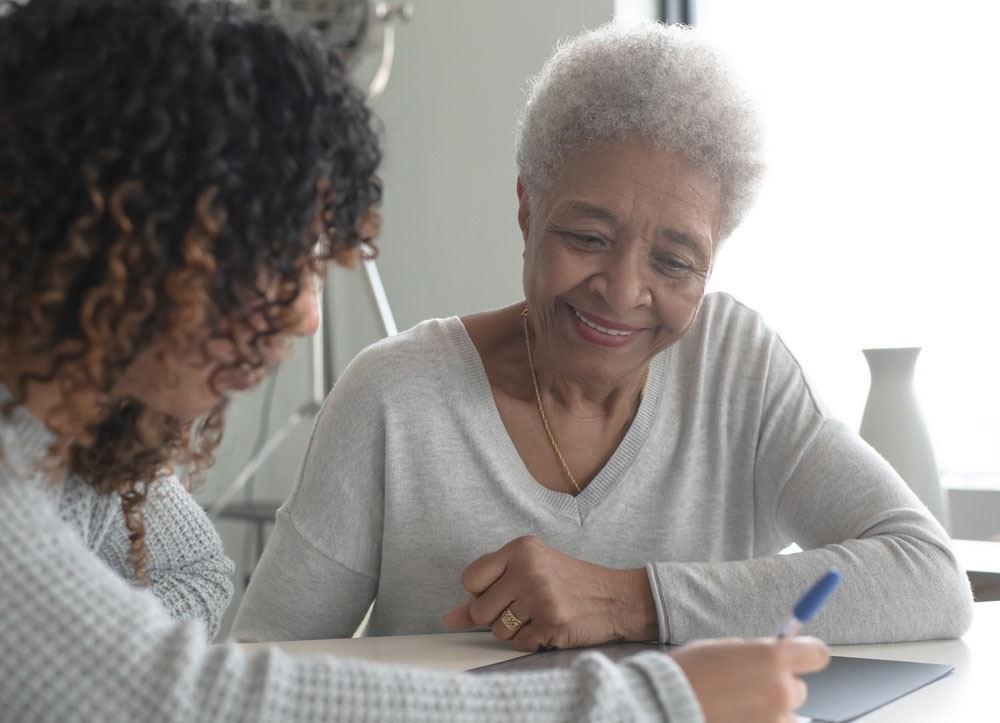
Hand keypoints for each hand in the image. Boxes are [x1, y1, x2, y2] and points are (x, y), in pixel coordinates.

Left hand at [441, 535, 657, 650]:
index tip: (503, 590)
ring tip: (539, 613)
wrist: (615, 598)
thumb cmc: (568, 582)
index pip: (470, 578)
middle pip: (480, 610)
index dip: (482, 592)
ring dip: (515, 630)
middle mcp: (529, 569)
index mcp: (521, 548)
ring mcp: (540, 596)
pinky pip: (519, 644)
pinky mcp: (551, 622)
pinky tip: (549, 625)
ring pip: (498, 631)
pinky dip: (532, 641)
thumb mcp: (528, 572)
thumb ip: (486, 591)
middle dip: (496, 616)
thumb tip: (447, 619)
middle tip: (523, 606)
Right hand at [671, 637, 829, 722]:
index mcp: (772, 658)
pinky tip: (734, 716)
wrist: (666, 706)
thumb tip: (773, 657)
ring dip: (769, 712)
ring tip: (737, 708)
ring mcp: (775, 721)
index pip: (817, 654)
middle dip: (779, 688)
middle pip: (799, 689)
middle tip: (749, 688)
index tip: (801, 657)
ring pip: (786, 715)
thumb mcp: (723, 649)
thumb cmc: (688, 675)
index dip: (807, 654)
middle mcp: (781, 691)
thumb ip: (755, 653)